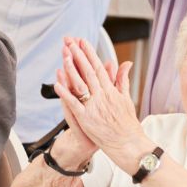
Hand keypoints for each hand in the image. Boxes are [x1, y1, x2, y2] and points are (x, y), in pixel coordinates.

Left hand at [56, 38, 147, 164]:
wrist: (128, 144)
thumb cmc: (127, 124)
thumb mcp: (127, 99)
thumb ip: (123, 80)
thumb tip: (125, 63)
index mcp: (112, 91)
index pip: (99, 67)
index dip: (90, 54)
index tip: (83, 42)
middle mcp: (103, 97)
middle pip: (88, 72)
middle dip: (78, 55)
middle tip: (69, 42)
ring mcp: (94, 108)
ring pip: (80, 84)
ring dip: (71, 69)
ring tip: (64, 55)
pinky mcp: (86, 119)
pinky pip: (74, 104)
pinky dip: (66, 93)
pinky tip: (58, 83)